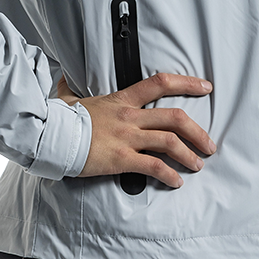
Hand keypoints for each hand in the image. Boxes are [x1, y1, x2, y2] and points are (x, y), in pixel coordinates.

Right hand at [56, 71, 215, 187]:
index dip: (187, 83)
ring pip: (169, 142)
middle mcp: (129, 116)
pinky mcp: (121, 158)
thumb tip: (63, 78)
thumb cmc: (61, 119)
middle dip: (197, 131)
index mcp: (122, 99)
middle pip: (174, 117)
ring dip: (189, 154)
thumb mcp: (69, 98)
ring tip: (197, 164)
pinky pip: (153, 166)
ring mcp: (127, 137)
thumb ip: (71, 89)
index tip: (205, 87)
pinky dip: (169, 175)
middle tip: (208, 144)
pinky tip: (175, 181)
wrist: (50, 136)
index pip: (160, 83)